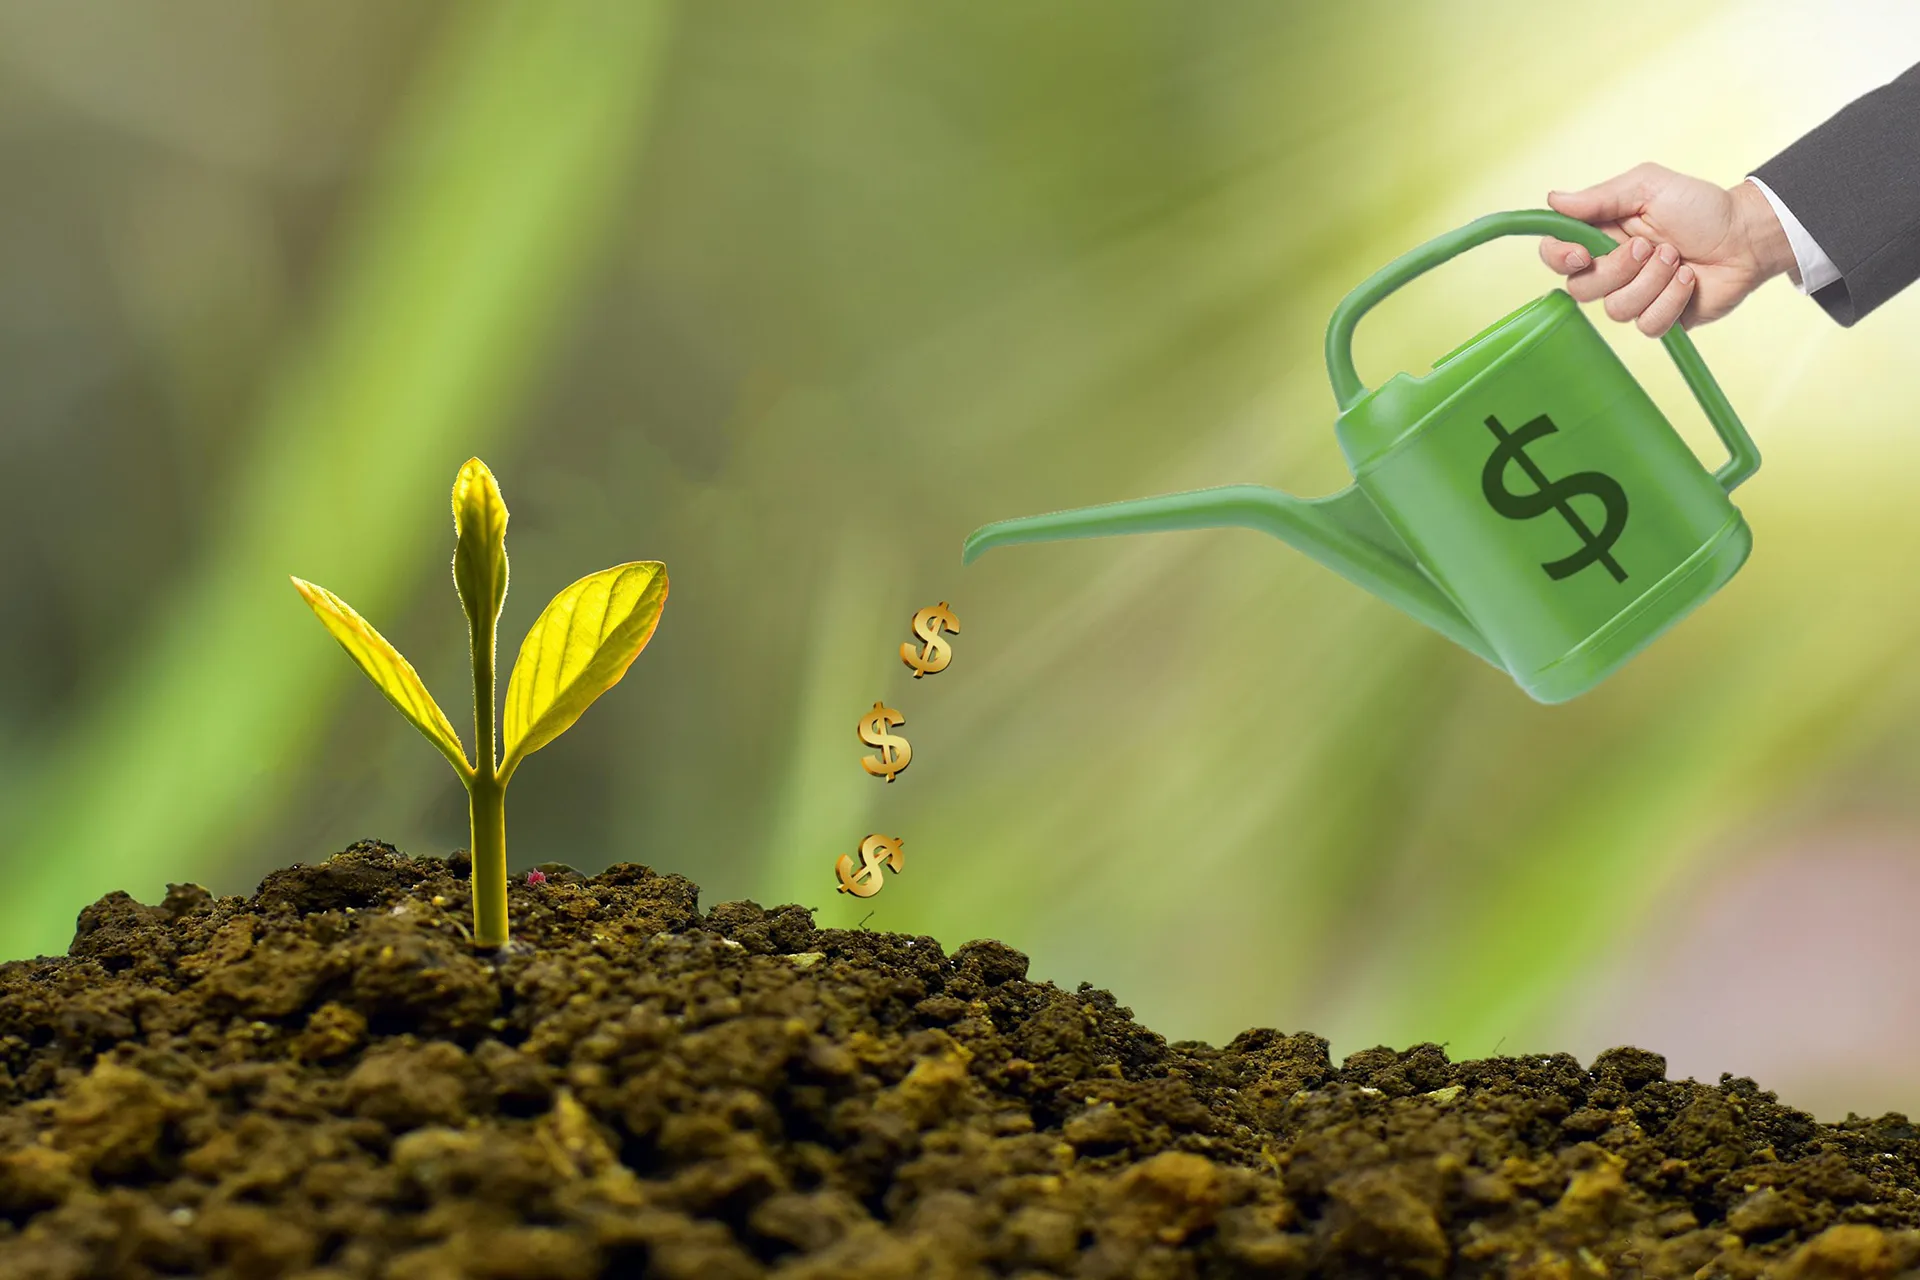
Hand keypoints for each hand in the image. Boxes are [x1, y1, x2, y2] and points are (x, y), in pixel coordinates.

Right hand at [1538, 163, 1796, 335]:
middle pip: (1581, 289)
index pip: (1555, 254)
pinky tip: (1689, 281)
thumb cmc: (1701, 207)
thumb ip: (1601, 196)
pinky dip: (1672, 300)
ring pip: (1616, 310)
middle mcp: (1611, 270)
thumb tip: (1553, 199)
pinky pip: (1648, 324)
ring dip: (1652, 282)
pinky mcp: (1659, 319)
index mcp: (1601, 235)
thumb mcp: (1649, 186)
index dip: (1558, 258)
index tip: (1580, 253)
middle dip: (1617, 270)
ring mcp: (1634, 297)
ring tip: (1678, 259)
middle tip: (1649, 247)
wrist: (1746, 237)